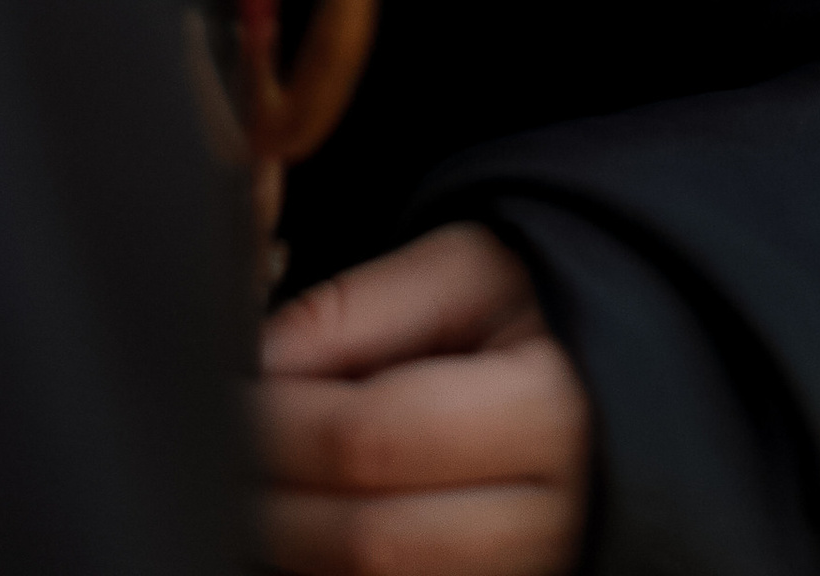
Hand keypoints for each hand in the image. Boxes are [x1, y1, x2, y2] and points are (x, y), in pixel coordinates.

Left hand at [256, 220, 590, 573]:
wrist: (597, 393)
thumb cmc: (524, 321)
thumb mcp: (460, 274)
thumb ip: (357, 309)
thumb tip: (259, 361)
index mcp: (543, 410)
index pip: (374, 438)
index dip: (280, 424)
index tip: (231, 394)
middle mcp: (549, 520)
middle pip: (370, 542)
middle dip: (272, 501)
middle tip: (222, 454)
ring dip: (294, 550)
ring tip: (258, 488)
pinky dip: (326, 571)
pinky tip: (303, 525)